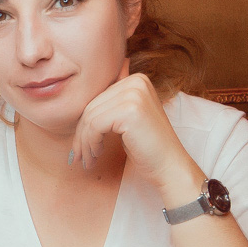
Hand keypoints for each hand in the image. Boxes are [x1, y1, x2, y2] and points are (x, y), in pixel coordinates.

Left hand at [70, 59, 202, 200]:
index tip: (80, 145)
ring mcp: (134, 94)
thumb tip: (77, 100)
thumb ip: (111, 104)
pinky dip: (91, 143)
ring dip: (84, 142)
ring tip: (88, 159)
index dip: (84, 124)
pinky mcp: (129, 111)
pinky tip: (98, 154)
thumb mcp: (127, 118)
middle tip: (78, 156)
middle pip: (91, 106)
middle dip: (81, 134)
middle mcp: (136, 81)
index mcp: (136, 79)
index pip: (97, 98)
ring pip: (90, 117)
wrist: (170, 166)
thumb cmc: (147, 147)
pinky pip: (94, 125)